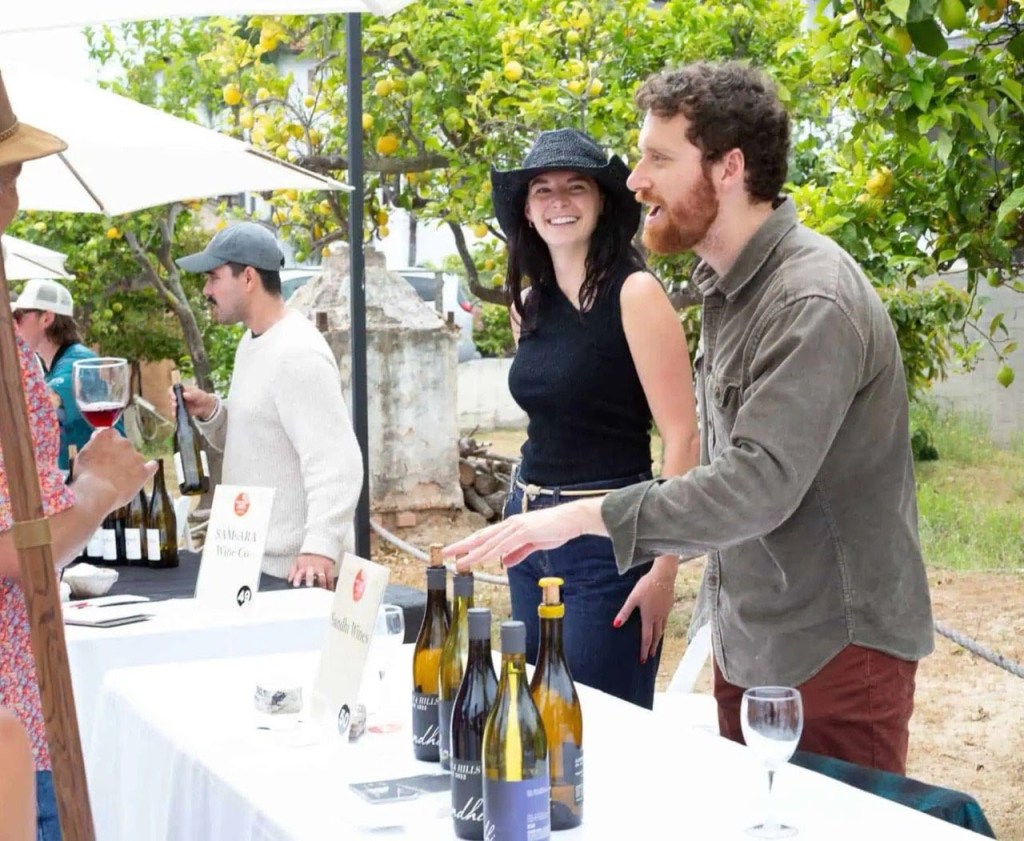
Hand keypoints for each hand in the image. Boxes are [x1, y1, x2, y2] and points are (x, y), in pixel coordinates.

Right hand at [74, 429, 156, 511]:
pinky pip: (152, 466)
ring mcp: (136, 457)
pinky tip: (149, 468)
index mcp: (108, 435)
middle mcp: (124, 442)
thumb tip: (99, 439)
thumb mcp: (83, 454)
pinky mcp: (143, 471)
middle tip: (108, 468)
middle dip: (118, 455)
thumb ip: (94, 444)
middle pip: (123, 445)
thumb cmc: (85, 475)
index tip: (102, 452)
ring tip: (117, 478)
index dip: (106, 444)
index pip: (110, 434)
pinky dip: (150, 467)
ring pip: (135, 457)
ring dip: (129, 464)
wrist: (96, 492)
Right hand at [169, 383, 216, 420]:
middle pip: (171, 397)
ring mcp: (179, 403)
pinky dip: (175, 413)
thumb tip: (184, 395)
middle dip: (172, 401)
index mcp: (182, 389)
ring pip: (172, 405)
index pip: (173, 389)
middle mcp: (179, 396)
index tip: (174, 397)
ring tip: (176, 411)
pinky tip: (175, 415)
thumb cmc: (202, 397)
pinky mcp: (180, 410)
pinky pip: (176, 412)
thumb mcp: (199, 394)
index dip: (172, 392)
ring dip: (173, 408)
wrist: (206, 407)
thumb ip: (193, 394)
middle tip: (175, 405)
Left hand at [287, 553, 334, 588]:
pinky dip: (330, 586)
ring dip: (321, 586)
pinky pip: (330, 579)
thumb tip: (289, 580)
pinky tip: (329, 591)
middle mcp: (312, 568)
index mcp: (303, 566)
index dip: (297, 579)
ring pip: (322, 578)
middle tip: (309, 586)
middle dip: (310, 580)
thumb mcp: (297, 562)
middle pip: (311, 575)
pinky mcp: (329, 569)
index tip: (296, 585)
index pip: (299, 573)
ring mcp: (321, 569)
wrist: (319, 549)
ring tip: (320, 593)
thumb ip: (292, 571)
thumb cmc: (307, 559)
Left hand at [445, 497, 606, 571]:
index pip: (485, 538)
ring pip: (490, 543)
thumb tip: (506, 562)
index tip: (455, 552)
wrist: (571, 520)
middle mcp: (509, 526)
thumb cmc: (554, 530)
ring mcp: (516, 528)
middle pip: (481, 537)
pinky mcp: (525, 531)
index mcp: (510, 529)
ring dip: (473, 553)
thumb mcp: (534, 545)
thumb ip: (519, 552)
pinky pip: (505, 544)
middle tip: (445, 553)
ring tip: (459, 561)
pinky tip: (483, 558)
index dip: (468, 545)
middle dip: (462, 546)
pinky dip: (492, 552)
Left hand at [614, 557, 677, 663]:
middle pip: (656, 636)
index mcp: (648, 617)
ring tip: (656, 644)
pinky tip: (660, 625)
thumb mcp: (632, 598)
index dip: (644, 650)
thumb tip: (615, 625)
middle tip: (650, 656)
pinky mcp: (669, 606)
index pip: (646, 638)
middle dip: (652, 647)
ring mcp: (665, 612)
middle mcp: (658, 617)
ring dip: (658, 638)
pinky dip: (662, 627)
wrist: (663, 576)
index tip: (643, 660)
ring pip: (662, 629)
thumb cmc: (646, 586)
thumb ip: (624, 612)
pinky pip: (665, 621)